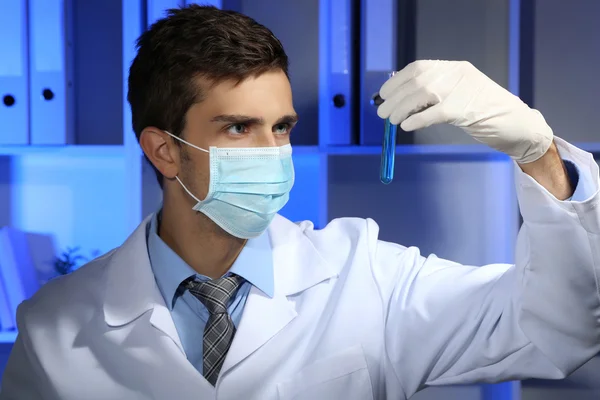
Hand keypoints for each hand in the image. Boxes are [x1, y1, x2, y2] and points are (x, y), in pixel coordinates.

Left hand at [377, 60, 553, 163]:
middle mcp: (458, 74)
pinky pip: (434, 113)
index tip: (384, 94)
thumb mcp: (459, 96)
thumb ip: (435, 96)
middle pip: (417, 81)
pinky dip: (416, 119)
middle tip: (382, 112)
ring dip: (401, 109)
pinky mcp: (466, 110)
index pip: (418, 68)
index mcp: (455, 69)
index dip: (397, 82)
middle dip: (394, 98)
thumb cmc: (486, 114)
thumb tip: (402, 102)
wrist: (519, 127)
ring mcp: (463, 90)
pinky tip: (406, 126)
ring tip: (391, 121)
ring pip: (422, 94)